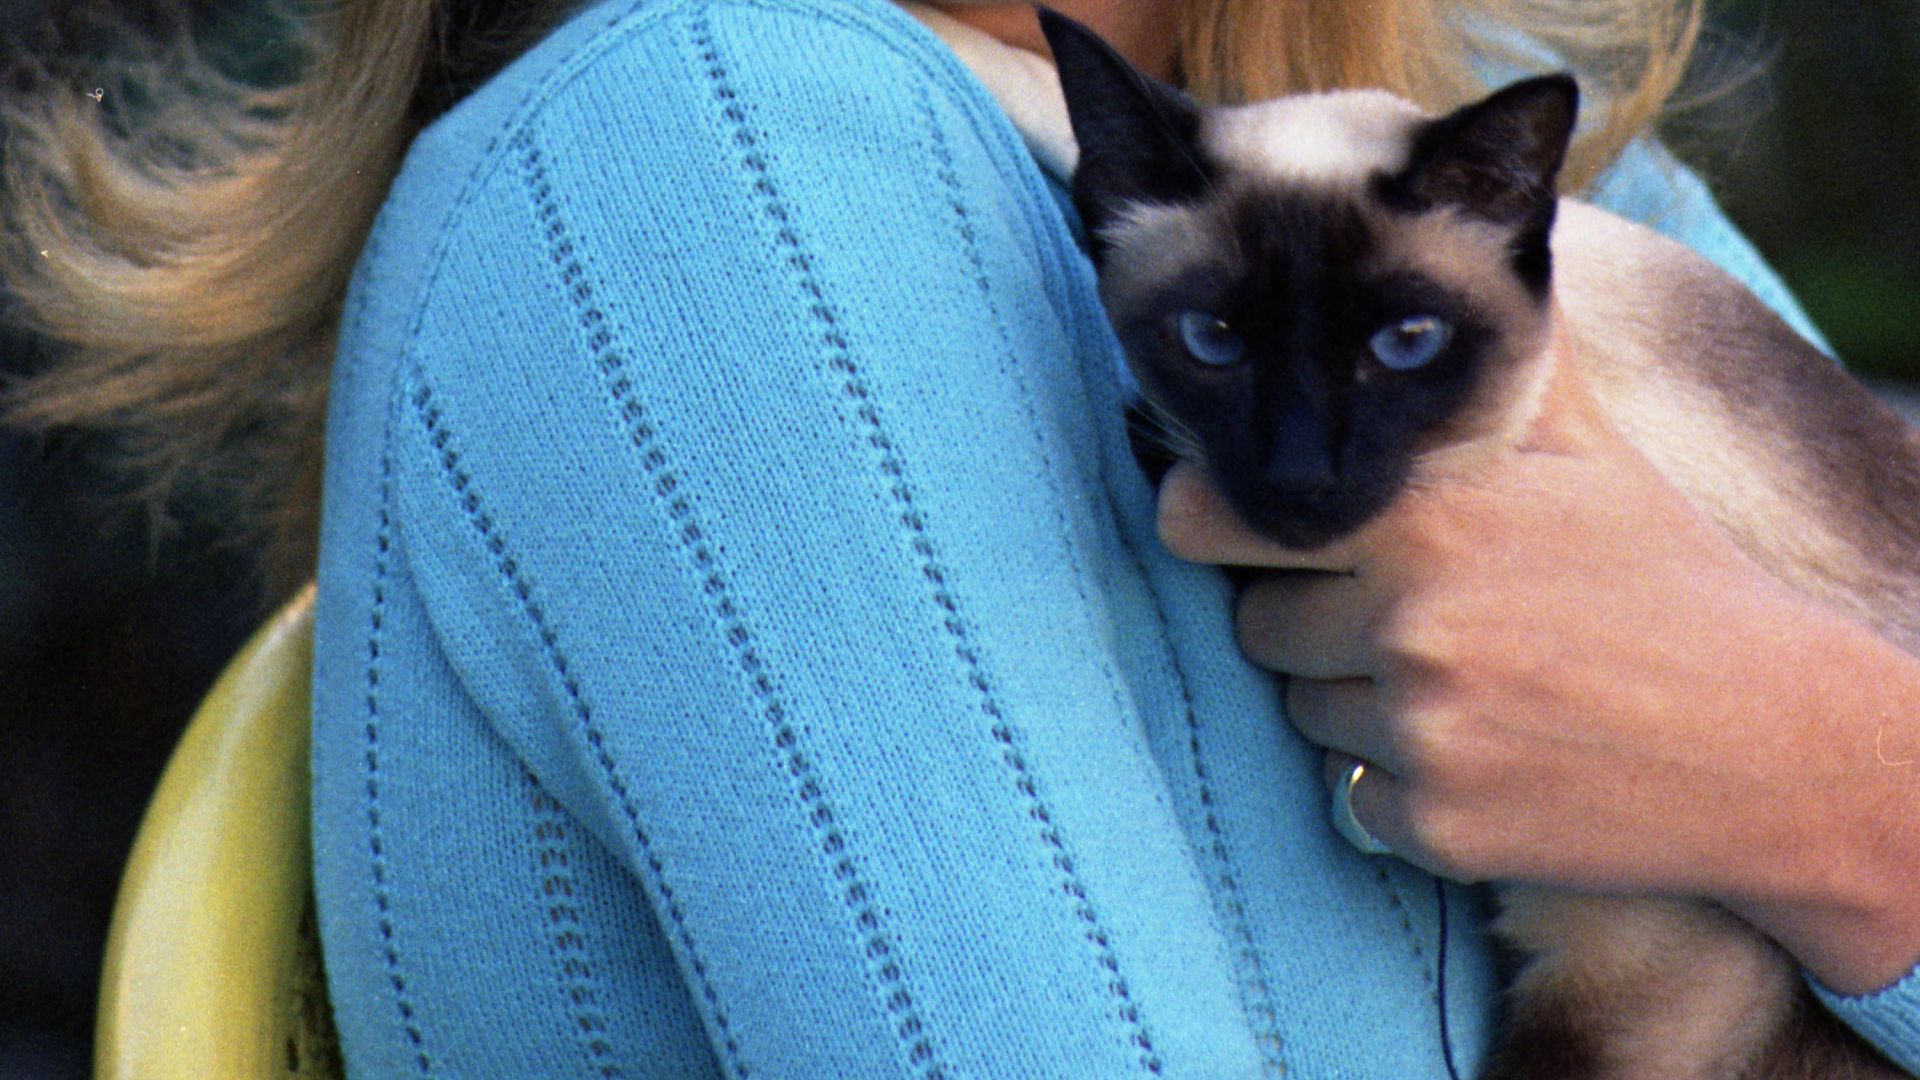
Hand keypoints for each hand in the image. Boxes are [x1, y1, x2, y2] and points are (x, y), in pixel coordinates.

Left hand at [1155, 324, 1919, 993]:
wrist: (1775, 741)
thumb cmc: (1673, 580)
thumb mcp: (1588, 451)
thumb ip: (1500, 366)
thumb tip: (1474, 264)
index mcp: (1420, 523)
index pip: (1208, 520)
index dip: (1206, 522)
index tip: (1210, 522)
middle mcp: (1405, 627)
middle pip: (1256, 626)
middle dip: (1311, 621)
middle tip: (1405, 615)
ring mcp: (1418, 733)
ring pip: (1304, 713)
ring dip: (1356, 702)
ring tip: (1467, 682)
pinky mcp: (1437, 824)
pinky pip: (1353, 798)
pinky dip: (1399, 785)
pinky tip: (1487, 753)